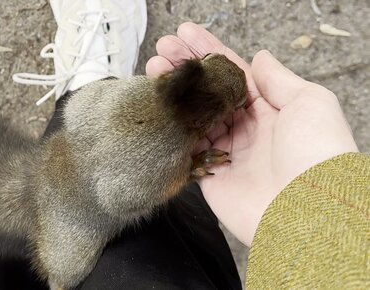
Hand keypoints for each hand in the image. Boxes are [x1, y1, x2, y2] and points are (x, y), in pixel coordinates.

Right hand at [147, 22, 358, 245]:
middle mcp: (247, 130)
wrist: (308, 213)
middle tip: (162, 51)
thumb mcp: (310, 103)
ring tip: (152, 71)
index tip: (185, 35)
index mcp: (270, 110)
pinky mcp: (210, 178)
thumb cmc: (318, 154)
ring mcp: (227, 154)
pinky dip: (172, 130)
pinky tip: (158, 108)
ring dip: (173, 94)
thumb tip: (260, 58)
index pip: (232, 74)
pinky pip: (187, 150)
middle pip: (208, 93)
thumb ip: (279, 80)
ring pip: (193, 118)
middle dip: (185, 70)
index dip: (208, 52)